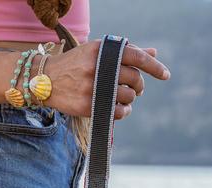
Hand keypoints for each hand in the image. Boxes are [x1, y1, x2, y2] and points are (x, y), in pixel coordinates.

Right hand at [46, 41, 169, 119]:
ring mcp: (93, 88)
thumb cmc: (77, 65)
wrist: (45, 79)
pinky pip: (118, 112)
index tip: (166, 75)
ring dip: (130, 99)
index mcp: (102, 51)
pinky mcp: (88, 105)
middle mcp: (98, 67)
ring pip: (128, 96)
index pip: (136, 56)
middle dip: (140, 86)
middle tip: (137, 90)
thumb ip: (125, 54)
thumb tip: (153, 53)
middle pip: (135, 79)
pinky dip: (124, 112)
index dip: (154, 66)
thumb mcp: (98, 53)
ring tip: (123, 98)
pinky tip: (120, 109)